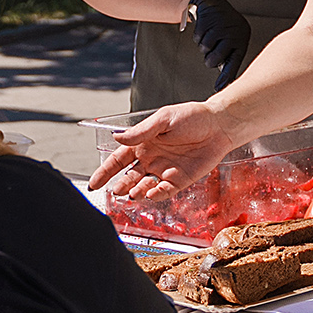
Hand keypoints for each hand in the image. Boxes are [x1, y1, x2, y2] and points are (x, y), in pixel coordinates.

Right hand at [89, 101, 241, 200]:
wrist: (219, 125)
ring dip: (136, 191)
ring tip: (131, 194)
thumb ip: (141, 132)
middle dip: (120, 186)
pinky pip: (164, 191)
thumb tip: (117, 137)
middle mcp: (151, 159)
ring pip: (144, 186)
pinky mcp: (180, 180)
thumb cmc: (192, 117)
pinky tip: (150, 194)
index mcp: (143, 143)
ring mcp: (164, 171)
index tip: (93, 184)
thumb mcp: (163, 120)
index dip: (104, 172)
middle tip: (115, 192)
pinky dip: (155, 195)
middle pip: (129, 177)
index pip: (118, 160)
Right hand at [182, 0, 251, 89]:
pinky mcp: (208, 20)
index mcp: (241, 39)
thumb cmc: (224, 26)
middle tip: (211, 51)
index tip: (219, 89)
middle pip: (215, 58)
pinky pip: (198, 38)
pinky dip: (198, 36)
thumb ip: (229, 55)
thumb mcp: (232, 39)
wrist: (213, 4)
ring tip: (210, 35)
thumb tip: (226, 81)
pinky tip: (205, 28)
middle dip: (209, 58)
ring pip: (205, 48)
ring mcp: (220, 26)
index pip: (234, 62)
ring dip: (204, 46)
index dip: (226, 77)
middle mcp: (233, 32)